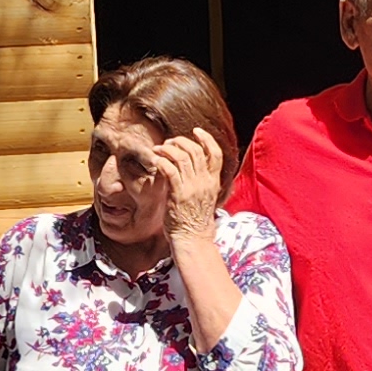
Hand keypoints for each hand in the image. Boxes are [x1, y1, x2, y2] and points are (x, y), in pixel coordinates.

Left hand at [158, 127, 228, 243]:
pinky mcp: (178, 194)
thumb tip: (195, 167)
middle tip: (170, 142)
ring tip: (159, 149)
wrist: (193, 238)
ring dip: (168, 149)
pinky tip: (156, 160)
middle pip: (196, 150)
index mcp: (214, 182)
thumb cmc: (196, 220)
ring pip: (182, 157)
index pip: (216, 153)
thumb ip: (203, 182)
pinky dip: (162, 161)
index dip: (207, 139)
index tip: (196, 131)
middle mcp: (204, 182)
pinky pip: (170, 170)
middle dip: (181, 141)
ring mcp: (192, 187)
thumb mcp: (206, 197)